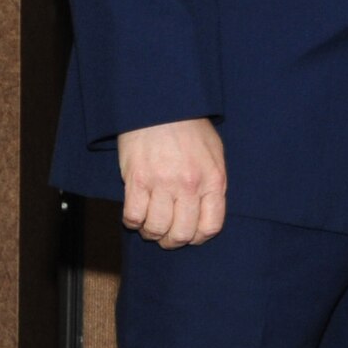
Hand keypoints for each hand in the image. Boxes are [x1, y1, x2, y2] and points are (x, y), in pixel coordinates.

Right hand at [116, 118, 226, 247]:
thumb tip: (205, 212)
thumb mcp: (214, 154)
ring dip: (151, 232)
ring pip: (156, 229)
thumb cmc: (190, 129)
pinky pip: (133, 217)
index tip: (190, 234)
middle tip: (166, 234)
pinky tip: (137, 214)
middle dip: (172, 241)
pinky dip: (133, 222)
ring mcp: (163, 184)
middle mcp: (190, 185)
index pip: (210, 227)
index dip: (198, 238)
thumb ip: (212, 184)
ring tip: (150, 224)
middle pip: (181, 234)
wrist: (162, 106)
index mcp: (213, 180)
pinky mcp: (137, 180)